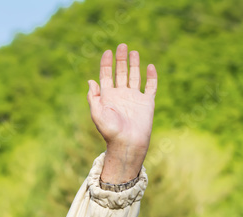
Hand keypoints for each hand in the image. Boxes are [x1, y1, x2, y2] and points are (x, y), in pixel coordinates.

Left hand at [87, 44, 157, 182]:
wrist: (127, 144)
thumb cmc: (110, 131)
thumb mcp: (97, 114)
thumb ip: (93, 98)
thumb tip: (90, 81)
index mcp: (108, 97)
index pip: (106, 76)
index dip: (106, 63)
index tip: (107, 51)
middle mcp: (121, 95)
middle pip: (120, 73)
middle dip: (120, 60)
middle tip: (122, 46)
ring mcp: (134, 98)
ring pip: (135, 76)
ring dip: (134, 64)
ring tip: (133, 52)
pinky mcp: (147, 102)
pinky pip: (151, 86)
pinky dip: (151, 76)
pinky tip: (150, 67)